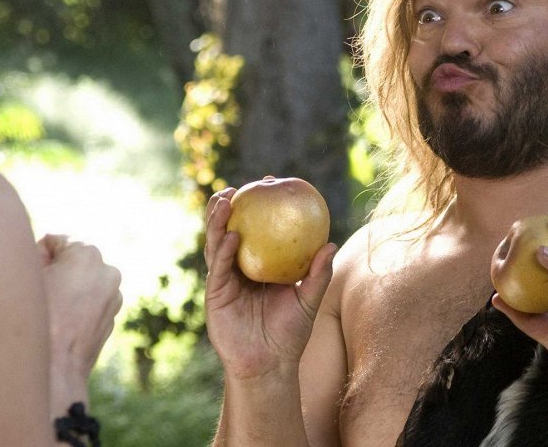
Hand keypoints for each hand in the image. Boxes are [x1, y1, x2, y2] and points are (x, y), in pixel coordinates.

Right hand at [38, 234, 121, 408]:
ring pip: (81, 282)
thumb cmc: (32, 323)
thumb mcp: (22, 278)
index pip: (53, 242)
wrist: (52, 372)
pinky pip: (88, 303)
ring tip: (47, 312)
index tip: (27, 279)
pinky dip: (75, 307)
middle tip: (35, 295)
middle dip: (53, 272)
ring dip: (66, 289)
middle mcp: (108, 271)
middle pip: (71, 261)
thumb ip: (30, 255)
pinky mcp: (111, 318)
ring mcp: (114, 296)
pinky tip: (58, 325)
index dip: (34, 258)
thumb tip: (37, 252)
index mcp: (87, 254)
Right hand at [203, 187, 337, 382]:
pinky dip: (223, 249)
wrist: (270, 365)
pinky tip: (230, 235)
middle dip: (228, 207)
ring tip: (226, 199)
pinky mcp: (216, 295)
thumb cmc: (291, 333)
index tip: (269, 183)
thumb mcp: (309, 299)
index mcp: (259, 266)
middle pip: (230, 231)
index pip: (257, 230)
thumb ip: (318, 273)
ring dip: (218, 221)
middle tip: (238, 187)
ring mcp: (225, 280)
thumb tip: (331, 244)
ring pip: (217, 244)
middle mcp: (239, 269)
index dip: (260, 206)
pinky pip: (218, 267)